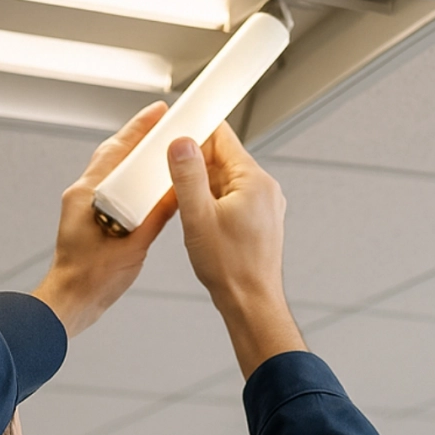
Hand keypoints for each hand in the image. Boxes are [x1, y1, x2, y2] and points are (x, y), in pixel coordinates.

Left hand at [33, 101, 175, 336]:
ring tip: (158, 150)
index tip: (159, 113)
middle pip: (113, 154)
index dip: (139, 129)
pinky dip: (129, 180)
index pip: (117, 150)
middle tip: (163, 124)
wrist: (72, 302)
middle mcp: (82, 194)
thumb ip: (156, 217)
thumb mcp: (134, 246)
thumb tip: (176, 194)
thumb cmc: (91, 280)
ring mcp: (83, 205)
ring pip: (111, 170)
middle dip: (138, 137)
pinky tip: (146, 184)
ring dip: (134, 158)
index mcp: (88, 195)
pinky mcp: (87, 217)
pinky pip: (111, 188)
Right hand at [167, 124, 306, 377]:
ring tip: (185, 207)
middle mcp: (264, 188)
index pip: (222, 136)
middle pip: (222, 157)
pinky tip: (197, 219)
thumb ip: (188, 176)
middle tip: (170, 178)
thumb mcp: (198, 217)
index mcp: (253, 180)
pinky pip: (231, 198)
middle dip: (194, 164)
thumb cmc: (230, 268)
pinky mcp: (259, 219)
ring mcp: (264, 204)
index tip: (174, 133)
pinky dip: (211, 201)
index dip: (195, 132)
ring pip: (224, 179)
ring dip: (201, 186)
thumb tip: (181, 143)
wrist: (251, 303)